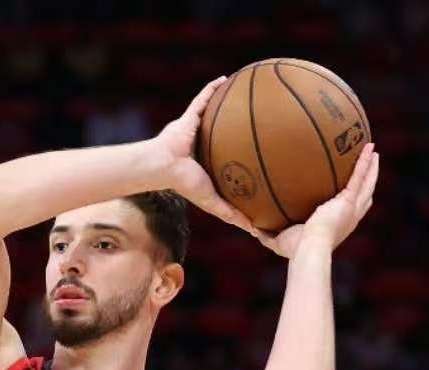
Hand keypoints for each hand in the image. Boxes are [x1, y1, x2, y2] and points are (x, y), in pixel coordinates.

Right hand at [153, 77, 278, 248]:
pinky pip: (202, 98)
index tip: (265, 149)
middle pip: (227, 131)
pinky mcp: (189, 117)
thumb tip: (256, 231)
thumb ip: (233, 214)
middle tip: (263, 117)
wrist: (163, 167)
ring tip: (249, 91)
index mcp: (212, 162)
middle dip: (241, 124)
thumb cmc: (185, 184)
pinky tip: (226, 78)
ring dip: (228, 101)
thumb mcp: (214, 202)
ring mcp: (197, 129)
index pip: (232, 156)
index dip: (245, 152)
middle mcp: (206, 143)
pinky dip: (212, 88)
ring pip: (216, 112)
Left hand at [269, 144, 379, 257]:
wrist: (308, 250)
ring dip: (371, 167)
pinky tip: (368, 146)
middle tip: (370, 166)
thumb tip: (251, 227)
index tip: (350, 192)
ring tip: (372, 151)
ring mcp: (351, 207)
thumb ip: (267, 233)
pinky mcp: (349, 200)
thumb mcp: (278, 241)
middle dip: (368, 181)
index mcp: (337, 225)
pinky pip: (359, 175)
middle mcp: (348, 216)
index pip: (348, 211)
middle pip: (364, 195)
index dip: (352, 201)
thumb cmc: (295, 251)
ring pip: (366, 182)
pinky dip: (365, 161)